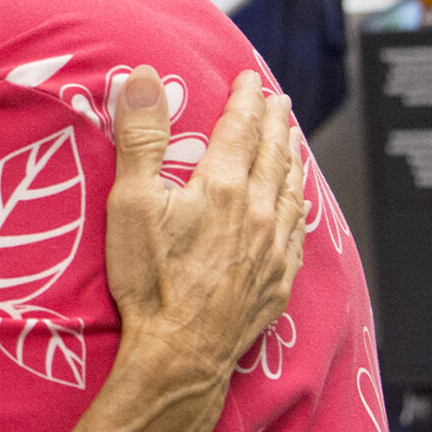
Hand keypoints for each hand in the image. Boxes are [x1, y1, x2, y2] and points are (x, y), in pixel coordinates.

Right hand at [102, 68, 307, 431]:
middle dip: (275, 122)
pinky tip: (300, 206)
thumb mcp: (131, 202)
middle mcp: (258, 212)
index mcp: (225, 187)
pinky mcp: (278, 282)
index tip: (250, 79)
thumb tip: (146, 78)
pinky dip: (300, 207)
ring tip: (294, 141)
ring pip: (292, 190)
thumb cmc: (150, 281)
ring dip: (293, 159)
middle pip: (273, 154)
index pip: (242, 128)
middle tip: (278, 101)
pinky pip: (298, 232)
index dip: (246, 99)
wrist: (180, 353)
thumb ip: (142, 137)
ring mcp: (273, 249)